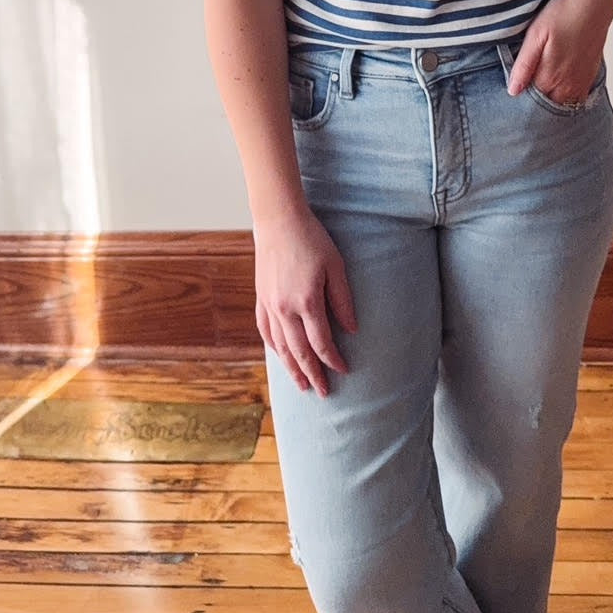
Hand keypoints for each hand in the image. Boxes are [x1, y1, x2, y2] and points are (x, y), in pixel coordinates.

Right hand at [253, 208, 356, 396]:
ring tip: (301, 385)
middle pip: (300, 352)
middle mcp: (285, 309)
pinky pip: (265, 331)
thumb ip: (343, 300)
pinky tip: (280, 356)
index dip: (333, 360)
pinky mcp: (261, 298)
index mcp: (306, 302)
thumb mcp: (336, 266)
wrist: (278, 220)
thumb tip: (352, 330)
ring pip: (280, 346)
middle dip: (312, 374)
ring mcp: (270, 305)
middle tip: (323, 392)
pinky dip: (274, 348)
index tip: (344, 370)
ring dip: (291, 368)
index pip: (322, 343)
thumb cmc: (312, 239)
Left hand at [507, 0, 610, 106]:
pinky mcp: (590, 75)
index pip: (530, 101)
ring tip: (542, 84)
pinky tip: (560, 83)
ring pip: (562, 103)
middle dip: (535, 102)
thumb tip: (513, 90)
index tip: (514, 90)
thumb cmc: (564, 14)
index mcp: (550, 77)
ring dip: (551, 99)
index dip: (520, 98)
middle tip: (526, 87)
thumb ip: (524, 65)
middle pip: (547, 105)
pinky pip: (578, 97)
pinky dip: (567, 96)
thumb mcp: (535, 35)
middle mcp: (568, 86)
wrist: (594, 3)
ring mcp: (581, 82)